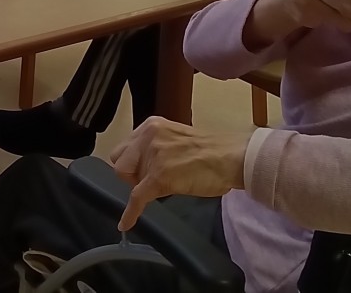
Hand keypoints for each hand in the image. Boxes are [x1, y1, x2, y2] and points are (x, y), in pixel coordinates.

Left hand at [109, 117, 250, 231]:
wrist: (231, 157)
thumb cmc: (212, 151)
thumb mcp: (175, 138)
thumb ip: (157, 145)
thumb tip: (144, 163)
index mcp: (151, 125)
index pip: (125, 147)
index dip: (132, 163)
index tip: (143, 172)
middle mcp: (148, 136)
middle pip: (119, 161)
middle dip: (130, 175)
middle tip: (151, 181)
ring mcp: (153, 156)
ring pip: (127, 179)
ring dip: (140, 187)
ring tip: (165, 186)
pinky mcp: (160, 176)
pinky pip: (137, 197)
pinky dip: (130, 213)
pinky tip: (125, 224)